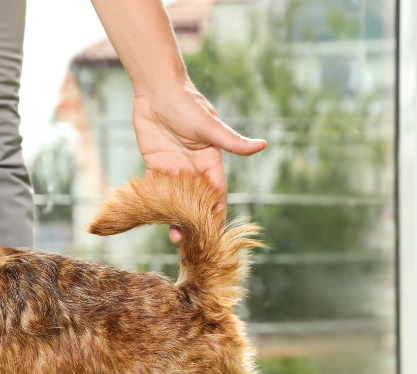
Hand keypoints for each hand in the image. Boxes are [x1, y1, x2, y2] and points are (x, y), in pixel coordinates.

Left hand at [132, 81, 265, 241]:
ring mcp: (173, 167)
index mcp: (210, 159)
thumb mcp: (209, 126)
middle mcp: (193, 167)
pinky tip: (155, 219)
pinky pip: (155, 188)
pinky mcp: (154, 164)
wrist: (156, 90)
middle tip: (194, 241)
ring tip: (175, 237)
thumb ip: (232, 142)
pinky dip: (156, 203)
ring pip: (176, 198)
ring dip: (175, 216)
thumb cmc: (187, 103)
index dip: (217, 209)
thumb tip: (262, 146)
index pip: (217, 190)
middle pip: (196, 199)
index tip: (217, 229)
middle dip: (196, 219)